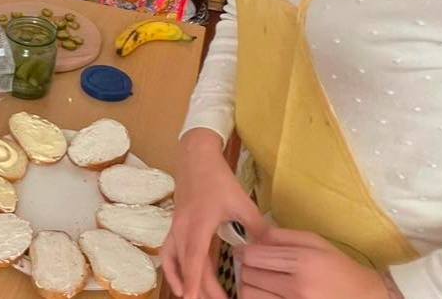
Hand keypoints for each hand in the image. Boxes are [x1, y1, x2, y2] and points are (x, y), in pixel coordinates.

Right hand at [162, 129, 265, 298]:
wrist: (196, 156)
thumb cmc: (218, 178)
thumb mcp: (241, 202)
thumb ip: (257, 227)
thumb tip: (271, 248)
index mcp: (198, 225)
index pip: (193, 260)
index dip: (193, 282)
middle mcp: (182, 229)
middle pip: (185, 266)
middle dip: (196, 288)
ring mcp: (175, 227)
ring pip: (172, 261)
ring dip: (179, 279)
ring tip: (189, 296)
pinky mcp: (175, 225)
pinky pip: (169, 252)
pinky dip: (173, 267)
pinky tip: (181, 276)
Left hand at [238, 228, 388, 298]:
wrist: (363, 297)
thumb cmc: (339, 267)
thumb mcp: (316, 242)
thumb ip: (283, 236)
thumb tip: (255, 235)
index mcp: (303, 261)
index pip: (255, 255)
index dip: (246, 251)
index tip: (248, 250)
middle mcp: (297, 286)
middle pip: (248, 274)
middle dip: (247, 267)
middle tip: (256, 265)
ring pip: (249, 294)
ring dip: (250, 285)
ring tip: (261, 280)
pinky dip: (258, 298)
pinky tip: (267, 293)